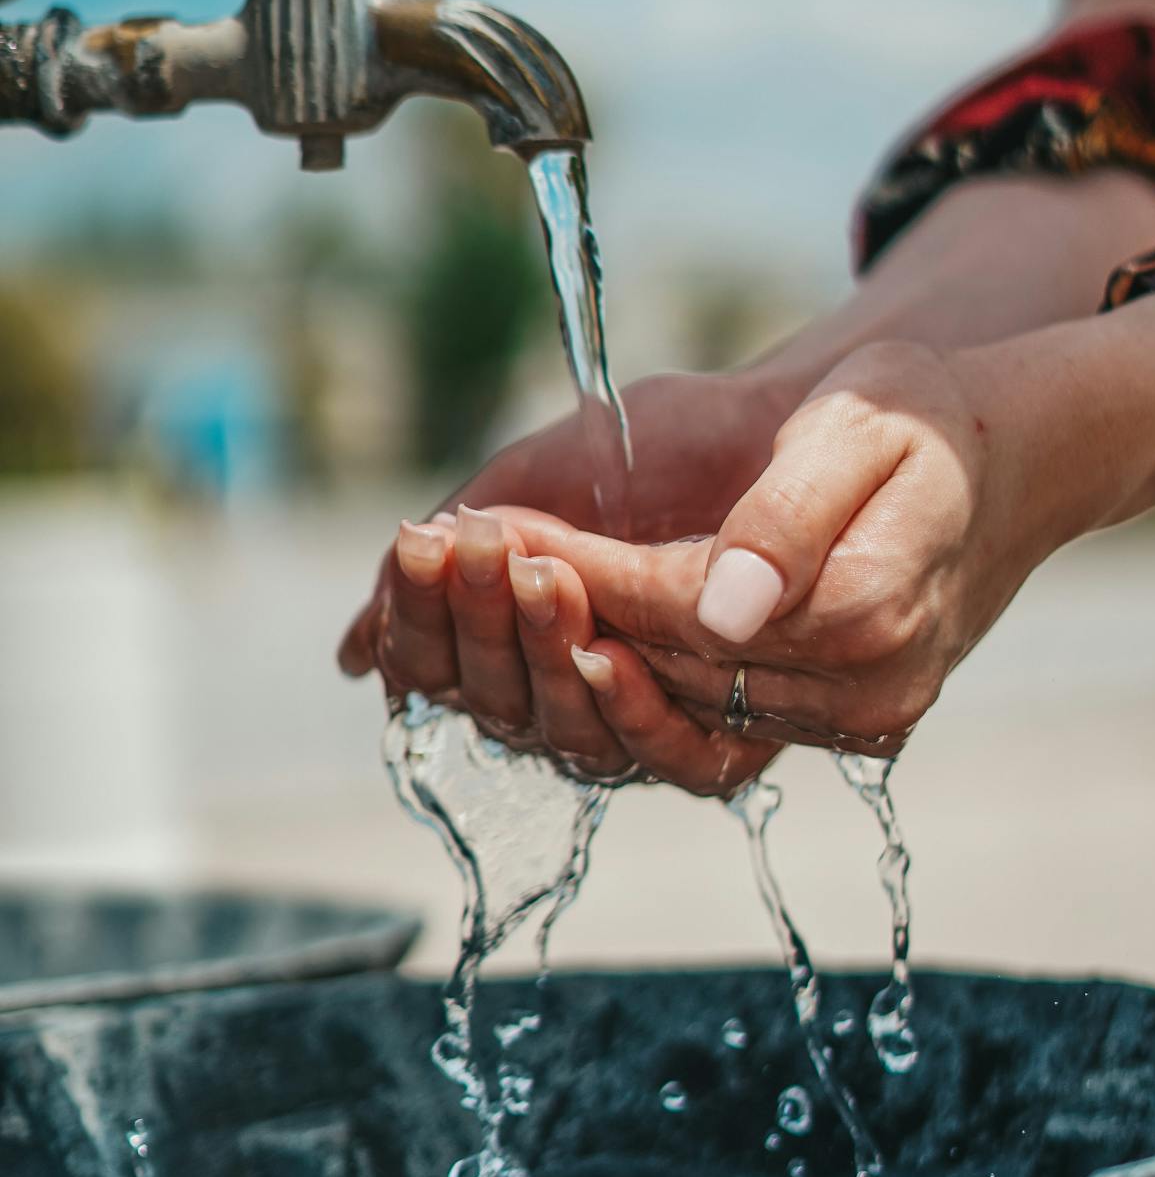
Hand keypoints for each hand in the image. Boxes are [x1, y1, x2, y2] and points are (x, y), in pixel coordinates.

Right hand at [336, 366, 788, 788]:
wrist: (780, 416)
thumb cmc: (664, 445)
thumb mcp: (540, 484)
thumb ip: (455, 563)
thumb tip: (352, 654)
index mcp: (518, 647)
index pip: (440, 669)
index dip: (421, 618)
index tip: (419, 544)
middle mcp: (577, 696)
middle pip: (494, 705)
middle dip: (478, 622)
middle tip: (477, 544)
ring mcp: (651, 717)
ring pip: (568, 734)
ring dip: (542, 652)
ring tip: (539, 569)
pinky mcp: (734, 735)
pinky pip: (673, 760)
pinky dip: (631, 709)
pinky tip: (605, 649)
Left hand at [502, 307, 1154, 784]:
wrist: (1008, 463)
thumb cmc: (929, 420)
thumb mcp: (866, 428)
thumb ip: (791, 516)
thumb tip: (722, 608)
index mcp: (866, 615)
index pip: (680, 611)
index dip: (579, 571)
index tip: (491, 530)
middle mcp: (861, 695)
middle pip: (666, 675)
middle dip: (556, 620)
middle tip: (461, 565)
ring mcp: (854, 723)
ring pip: (677, 713)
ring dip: (579, 660)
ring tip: (497, 598)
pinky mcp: (841, 727)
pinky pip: (712, 724)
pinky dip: (634, 681)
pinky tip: (573, 633)